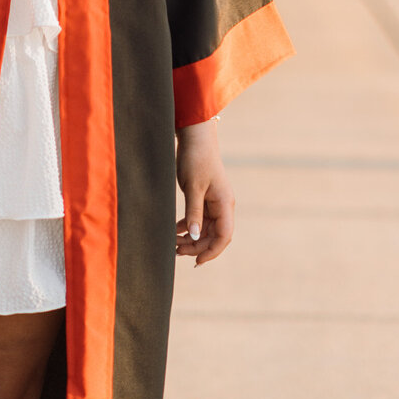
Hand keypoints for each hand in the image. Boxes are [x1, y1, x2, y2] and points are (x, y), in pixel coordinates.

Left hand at [175, 119, 233, 266]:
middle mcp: (222, 205)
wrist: (195, 137)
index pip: (224, 236)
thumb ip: (194, 213)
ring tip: (174, 244)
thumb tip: (195, 237)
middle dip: (197, 246)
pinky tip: (176, 230)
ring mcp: (214, 202)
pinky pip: (200, 218)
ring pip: (205, 228)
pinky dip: (189, 226)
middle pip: (214, 235)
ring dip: (192, 238)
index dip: (212, 251)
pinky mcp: (205, 197)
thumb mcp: (193, 187)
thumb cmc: (196, 159)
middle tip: (177, 251)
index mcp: (224, 204)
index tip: (196, 261)